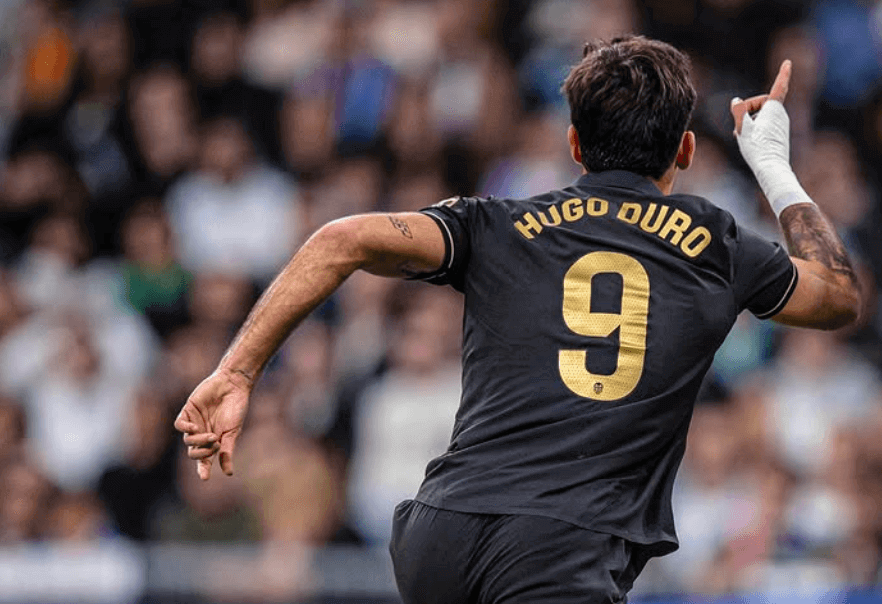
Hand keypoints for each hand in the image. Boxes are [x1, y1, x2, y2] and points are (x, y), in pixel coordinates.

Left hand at [174, 369, 251, 479]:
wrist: (233, 385)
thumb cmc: (236, 408)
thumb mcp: (232, 432)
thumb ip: (227, 451)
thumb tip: (228, 473)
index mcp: (213, 440)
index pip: (205, 459)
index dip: (203, 469)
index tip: (205, 478)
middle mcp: (202, 434)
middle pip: (194, 452)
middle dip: (203, 453)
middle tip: (215, 444)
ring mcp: (194, 423)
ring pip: (188, 440)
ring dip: (199, 441)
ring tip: (212, 435)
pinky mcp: (188, 411)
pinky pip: (179, 425)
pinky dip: (185, 429)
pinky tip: (195, 428)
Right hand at [729, 59, 812, 217]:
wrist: (771, 168)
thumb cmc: (757, 147)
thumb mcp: (742, 127)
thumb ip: (738, 111)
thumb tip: (736, 100)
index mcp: (774, 109)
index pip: (779, 86)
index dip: (783, 74)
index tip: (788, 62)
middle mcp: (780, 114)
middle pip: (759, 105)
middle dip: (747, 112)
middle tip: (738, 128)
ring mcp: (781, 125)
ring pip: (760, 117)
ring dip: (749, 123)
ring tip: (744, 138)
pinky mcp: (779, 134)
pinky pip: (764, 126)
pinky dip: (754, 130)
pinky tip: (750, 143)